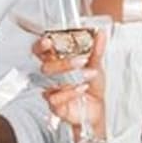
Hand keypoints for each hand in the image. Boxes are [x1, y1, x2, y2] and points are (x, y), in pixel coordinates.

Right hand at [34, 26, 105, 140]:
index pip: (41, 51)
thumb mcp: (96, 65)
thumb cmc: (91, 85)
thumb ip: (96, 50)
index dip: (41, 46)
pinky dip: (70, 92)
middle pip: (45, 67)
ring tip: (90, 74)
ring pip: (50, 81)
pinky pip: (55, 99)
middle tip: (81, 60)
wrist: (97, 109)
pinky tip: (82, 88)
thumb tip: (101, 33)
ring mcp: (51, 91)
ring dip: (71, 76)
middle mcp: (51, 76)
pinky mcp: (55, 106)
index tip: (48, 40)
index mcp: (55, 62)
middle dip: (63, 63)